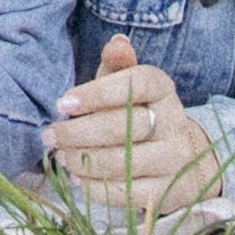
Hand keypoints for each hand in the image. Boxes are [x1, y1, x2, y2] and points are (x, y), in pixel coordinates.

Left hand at [43, 34, 223, 221]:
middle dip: (79, 132)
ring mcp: (175, 159)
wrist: (184, 156)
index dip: (96, 94)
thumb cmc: (141, 111)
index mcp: (162, 87)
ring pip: (124, 162)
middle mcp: (174, 122)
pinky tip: (78, 179)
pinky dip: (98, 188)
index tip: (62, 103)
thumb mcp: (129, 84)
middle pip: (123, 127)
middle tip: (50, 135)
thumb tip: (117, 42)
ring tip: (61, 156)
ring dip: (85, 161)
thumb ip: (117, 66)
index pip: (133, 84)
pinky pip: (129, 193)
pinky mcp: (169, 191)